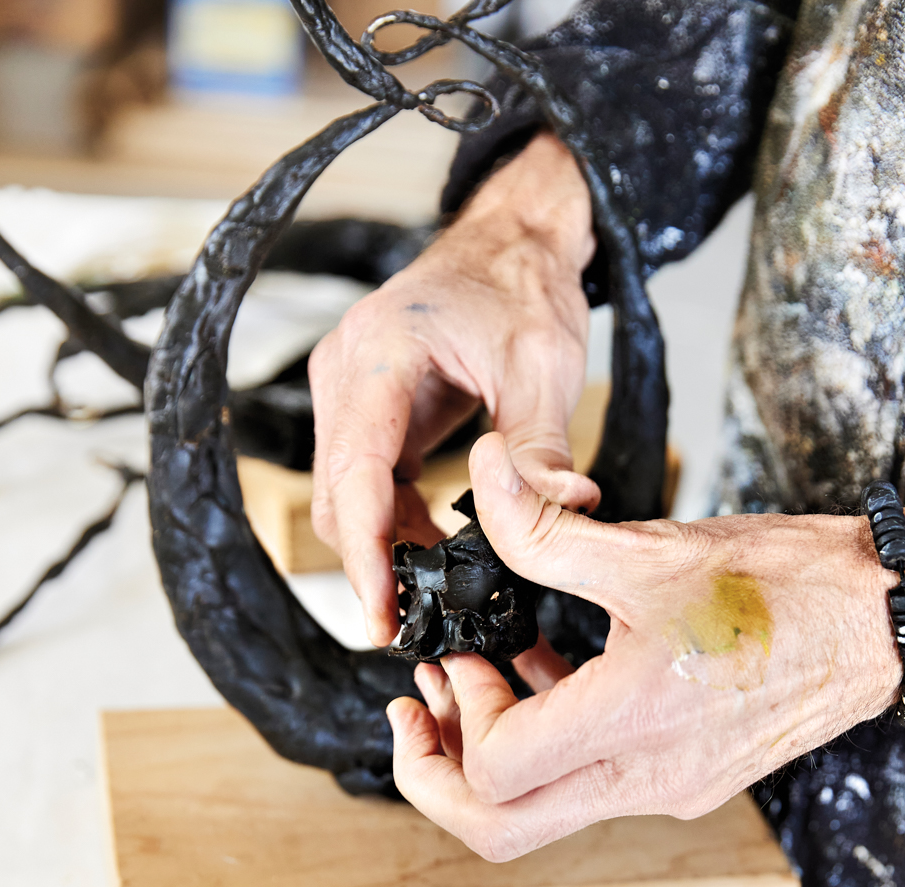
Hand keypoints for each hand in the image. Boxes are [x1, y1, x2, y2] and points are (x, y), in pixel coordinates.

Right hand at [309, 132, 597, 645]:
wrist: (511, 241)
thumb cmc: (525, 288)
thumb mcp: (543, 366)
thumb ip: (541, 446)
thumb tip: (567, 509)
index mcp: (379, 352)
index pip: (356, 473)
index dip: (363, 553)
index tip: (381, 614)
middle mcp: (345, 371)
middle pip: (337, 495)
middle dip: (370, 565)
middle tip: (416, 628)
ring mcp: (347, 390)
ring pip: (345, 496)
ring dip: (384, 547)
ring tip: (439, 593)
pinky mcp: (363, 409)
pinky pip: (364, 483)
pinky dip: (393, 523)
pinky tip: (436, 549)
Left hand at [386, 434, 904, 860]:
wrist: (889, 621)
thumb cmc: (789, 586)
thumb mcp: (651, 549)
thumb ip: (545, 527)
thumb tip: (484, 478)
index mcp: (635, 725)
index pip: (496, 774)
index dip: (455, 720)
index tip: (453, 661)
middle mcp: (649, 779)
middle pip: (501, 831)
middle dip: (438, 777)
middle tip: (420, 712)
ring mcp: (670, 788)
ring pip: (544, 812)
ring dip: (491, 755)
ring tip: (471, 679)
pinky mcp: (687, 778)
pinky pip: (591, 783)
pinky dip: (549, 742)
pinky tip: (541, 674)